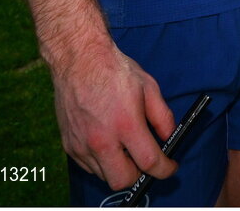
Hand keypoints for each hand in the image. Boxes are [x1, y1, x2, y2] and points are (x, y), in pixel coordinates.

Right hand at [51, 43, 176, 189]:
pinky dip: (102, 162)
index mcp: (125, 124)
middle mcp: (101, 140)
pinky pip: (89, 167)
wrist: (80, 60)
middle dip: (139, 175)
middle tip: (146, 158)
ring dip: (119, 168)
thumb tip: (168, 137)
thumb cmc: (115, 71)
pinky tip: (109, 143)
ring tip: (126, 146)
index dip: (165, 169)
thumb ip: (162, 116)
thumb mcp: (149, 87)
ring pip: (105, 176)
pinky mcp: (69, 146)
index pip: (149, 162)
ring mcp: (82, 146)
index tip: (170, 166)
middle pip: (123, 180)